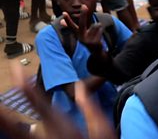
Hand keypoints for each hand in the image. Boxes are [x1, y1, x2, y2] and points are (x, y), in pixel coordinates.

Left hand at [0, 61, 116, 138]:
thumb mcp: (102, 130)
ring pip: (14, 135)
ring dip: (3, 123)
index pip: (39, 101)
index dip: (24, 85)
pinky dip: (13, 134)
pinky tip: (8, 129)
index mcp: (62, 126)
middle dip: (1, 113)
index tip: (16, 70)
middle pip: (14, 124)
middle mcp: (46, 136)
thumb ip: (90, 107)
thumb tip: (81, 87)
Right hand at [62, 5, 103, 53]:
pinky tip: (99, 35)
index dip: (67, 20)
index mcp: (77, 34)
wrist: (96, 51)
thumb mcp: (80, 33)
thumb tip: (60, 21)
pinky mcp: (95, 42)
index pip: (71, 26)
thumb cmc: (87, 38)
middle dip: (83, 14)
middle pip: (82, 23)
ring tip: (96, 32)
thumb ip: (71, 26)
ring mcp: (88, 40)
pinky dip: (101, 29)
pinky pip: (100, 29)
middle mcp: (81, 38)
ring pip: (95, 24)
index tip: (64, 13)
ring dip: (98, 25)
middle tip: (84, 5)